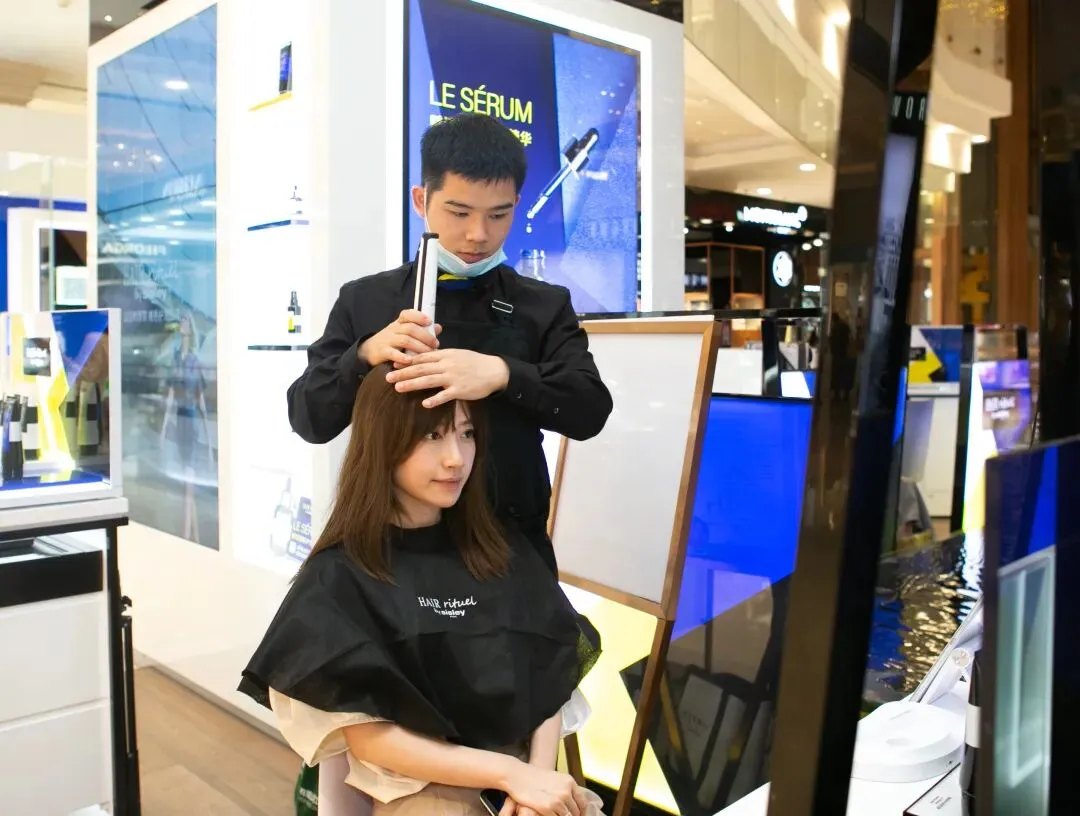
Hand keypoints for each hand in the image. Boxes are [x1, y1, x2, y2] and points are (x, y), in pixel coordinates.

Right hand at [358, 309, 441, 366]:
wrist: (368, 352)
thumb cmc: (391, 342)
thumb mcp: (404, 334)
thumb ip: (421, 331)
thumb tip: (438, 327)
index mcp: (399, 323)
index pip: (407, 314)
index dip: (418, 316)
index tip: (429, 321)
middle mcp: (393, 329)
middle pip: (410, 328)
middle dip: (425, 336)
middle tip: (435, 344)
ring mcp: (387, 340)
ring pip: (405, 340)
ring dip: (419, 347)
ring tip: (428, 353)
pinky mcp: (382, 352)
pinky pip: (393, 353)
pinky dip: (402, 357)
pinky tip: (410, 361)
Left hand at [385, 348, 508, 407]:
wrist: (494, 370)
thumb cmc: (474, 363)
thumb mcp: (457, 354)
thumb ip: (441, 357)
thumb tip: (425, 359)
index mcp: (445, 355)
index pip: (422, 357)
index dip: (406, 361)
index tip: (393, 364)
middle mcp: (447, 365)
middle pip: (421, 368)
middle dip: (403, 373)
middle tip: (388, 377)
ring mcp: (453, 377)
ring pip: (429, 380)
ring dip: (412, 384)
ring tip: (398, 388)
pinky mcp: (460, 389)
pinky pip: (445, 395)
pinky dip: (435, 399)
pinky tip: (424, 404)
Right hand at [499, 762, 581, 815]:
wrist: (517, 775)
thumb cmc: (534, 777)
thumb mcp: (555, 779)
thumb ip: (566, 789)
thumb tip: (573, 804)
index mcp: (570, 782)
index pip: (583, 803)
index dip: (581, 812)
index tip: (577, 815)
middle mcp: (566, 790)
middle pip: (576, 812)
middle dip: (570, 815)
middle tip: (562, 814)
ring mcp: (558, 799)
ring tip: (553, 813)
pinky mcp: (547, 807)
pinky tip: (546, 814)